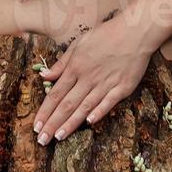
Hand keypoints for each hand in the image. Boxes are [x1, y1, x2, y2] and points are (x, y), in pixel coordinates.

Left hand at [33, 8, 154, 144]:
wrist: (135, 32)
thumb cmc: (106, 35)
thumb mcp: (79, 43)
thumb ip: (62, 63)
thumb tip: (44, 76)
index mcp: (76, 67)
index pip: (56, 94)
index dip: (45, 111)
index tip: (36, 125)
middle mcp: (88, 78)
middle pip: (67, 104)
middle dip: (53, 123)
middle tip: (42, 139)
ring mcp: (106, 83)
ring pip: (84, 107)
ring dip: (70, 123)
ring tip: (58, 138)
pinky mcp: (122, 87)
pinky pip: (108, 102)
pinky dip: (99, 112)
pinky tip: (89, 123)